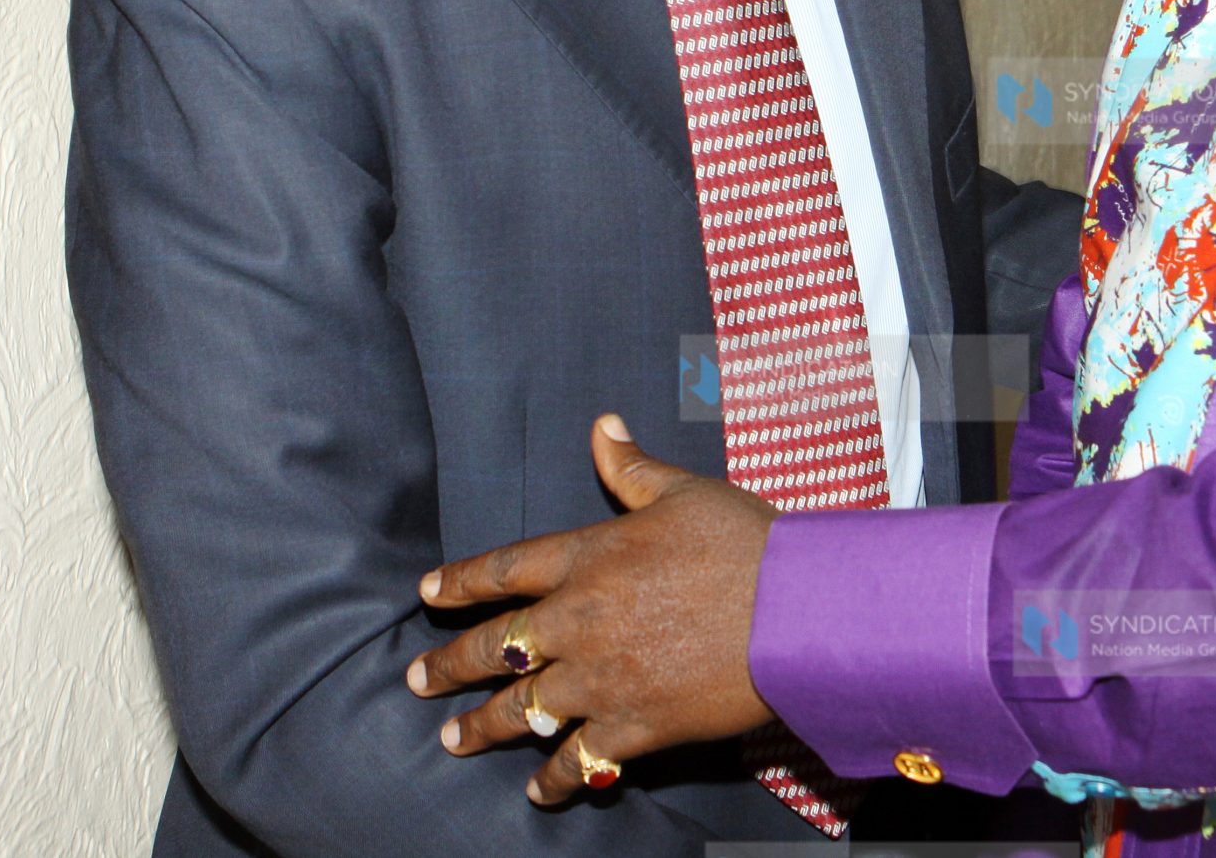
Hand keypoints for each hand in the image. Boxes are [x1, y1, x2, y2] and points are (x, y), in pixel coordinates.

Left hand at [408, 414, 779, 803]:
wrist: (796, 611)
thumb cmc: (746, 542)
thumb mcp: (685, 491)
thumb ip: (632, 467)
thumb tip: (602, 426)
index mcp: (591, 556)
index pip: (506, 568)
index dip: (461, 581)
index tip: (427, 593)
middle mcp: (581, 620)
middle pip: (498, 647)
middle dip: (452, 666)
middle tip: (419, 680)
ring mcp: (603, 679)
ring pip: (522, 710)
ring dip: (483, 727)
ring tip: (454, 739)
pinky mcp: (636, 725)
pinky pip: (578, 760)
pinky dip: (553, 778)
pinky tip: (536, 789)